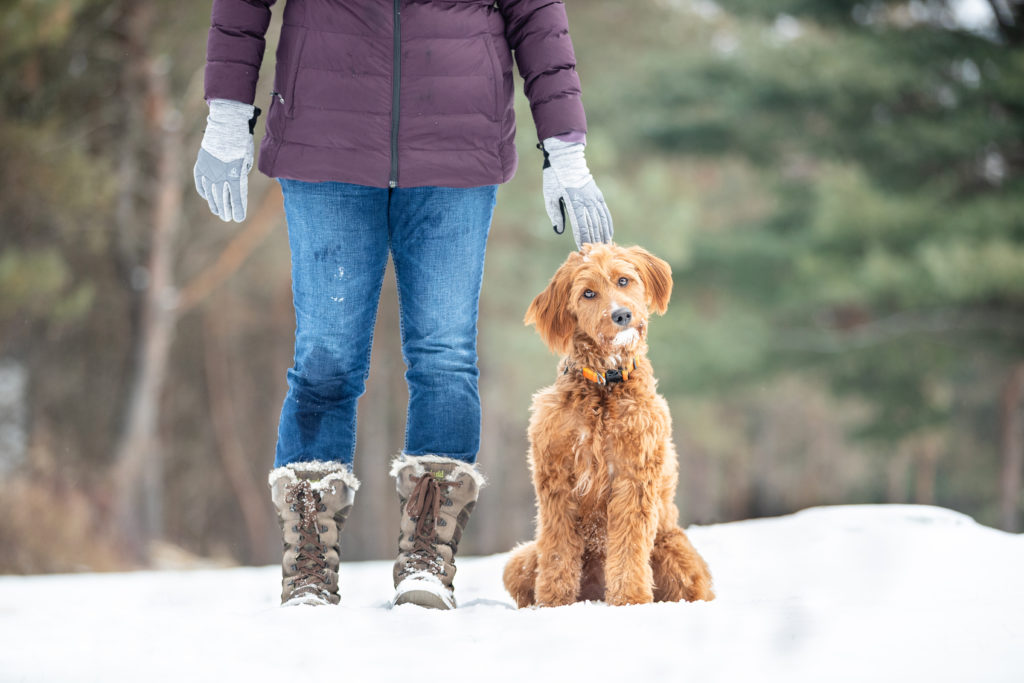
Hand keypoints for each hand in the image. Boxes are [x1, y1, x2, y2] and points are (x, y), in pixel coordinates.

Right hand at [193, 99, 258, 221]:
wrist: (226, 124)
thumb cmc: (241, 141)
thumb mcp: (247, 159)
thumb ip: (241, 173)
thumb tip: (235, 183)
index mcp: (234, 175)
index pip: (236, 198)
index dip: (238, 209)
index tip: (239, 218)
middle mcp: (220, 176)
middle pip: (222, 198)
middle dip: (226, 210)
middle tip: (227, 218)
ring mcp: (208, 171)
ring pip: (210, 193)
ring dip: (214, 203)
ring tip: (218, 212)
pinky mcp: (201, 164)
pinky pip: (200, 181)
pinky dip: (203, 190)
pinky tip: (206, 196)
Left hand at [541, 137, 613, 248]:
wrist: (567, 159)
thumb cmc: (555, 178)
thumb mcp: (551, 196)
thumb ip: (556, 214)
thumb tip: (559, 230)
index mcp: (574, 201)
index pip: (580, 224)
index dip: (582, 238)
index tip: (582, 248)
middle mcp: (587, 201)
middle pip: (593, 224)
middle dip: (594, 240)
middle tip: (595, 254)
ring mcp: (594, 197)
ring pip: (601, 220)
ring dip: (603, 234)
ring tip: (604, 247)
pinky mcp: (598, 195)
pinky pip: (605, 212)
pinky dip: (608, 224)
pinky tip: (609, 234)